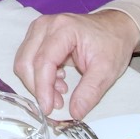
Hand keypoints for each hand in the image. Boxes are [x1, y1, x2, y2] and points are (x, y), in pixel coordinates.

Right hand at [14, 8, 139, 118]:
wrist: (116, 27)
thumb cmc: (112, 44)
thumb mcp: (107, 71)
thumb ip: (90, 92)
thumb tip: (75, 113)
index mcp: (64, 28)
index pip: (43, 61)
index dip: (43, 88)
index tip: (49, 108)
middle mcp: (46, 25)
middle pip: (26, 61)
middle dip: (38, 87)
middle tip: (56, 103)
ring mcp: (40, 29)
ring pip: (24, 62)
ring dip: (37, 82)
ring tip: (60, 91)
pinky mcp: (38, 36)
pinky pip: (29, 60)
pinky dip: (39, 76)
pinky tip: (58, 81)